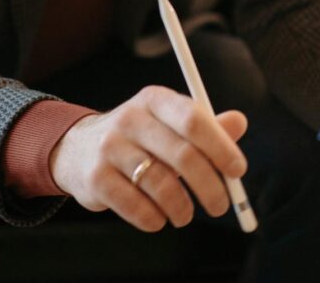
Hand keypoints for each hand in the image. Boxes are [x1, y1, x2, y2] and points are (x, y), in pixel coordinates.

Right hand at [49, 85, 247, 230]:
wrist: (78, 150)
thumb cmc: (140, 138)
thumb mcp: (170, 124)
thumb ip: (206, 126)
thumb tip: (240, 122)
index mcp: (155, 99)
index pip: (193, 119)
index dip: (220, 146)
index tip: (238, 171)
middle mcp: (131, 118)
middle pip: (182, 155)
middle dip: (209, 186)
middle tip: (221, 205)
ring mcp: (110, 147)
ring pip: (162, 186)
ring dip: (183, 208)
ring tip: (185, 214)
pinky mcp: (96, 178)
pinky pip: (138, 208)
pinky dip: (155, 219)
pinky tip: (158, 217)